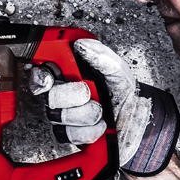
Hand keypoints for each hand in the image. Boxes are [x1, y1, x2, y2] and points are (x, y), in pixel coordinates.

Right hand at [29, 39, 179, 175]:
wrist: (139, 125)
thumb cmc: (127, 96)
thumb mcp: (119, 71)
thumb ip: (101, 56)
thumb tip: (81, 45)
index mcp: (70, 75)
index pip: (42, 72)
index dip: (40, 75)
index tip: (50, 78)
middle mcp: (63, 95)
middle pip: (49, 96)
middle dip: (73, 96)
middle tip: (89, 94)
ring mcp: (64, 117)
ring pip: (59, 116)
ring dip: (86, 115)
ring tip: (101, 112)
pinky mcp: (70, 135)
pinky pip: (68, 135)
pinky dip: (88, 131)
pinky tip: (100, 126)